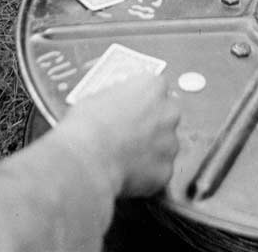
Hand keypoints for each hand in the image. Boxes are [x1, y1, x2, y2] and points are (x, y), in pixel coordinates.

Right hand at [57, 74, 180, 197]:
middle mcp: (168, 112)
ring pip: (166, 143)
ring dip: (152, 147)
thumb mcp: (99, 95)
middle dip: (153, 122)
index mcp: (152, 87)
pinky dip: (148, 171)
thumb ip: (120, 97)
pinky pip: (160, 169)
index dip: (143, 98)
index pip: (157, 87)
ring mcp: (170, 143)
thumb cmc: (88, 126)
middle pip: (167, 114)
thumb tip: (119, 103)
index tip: (134, 106)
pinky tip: (129, 170)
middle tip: (131, 131)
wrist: (88, 159)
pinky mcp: (166, 170)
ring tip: (126, 154)